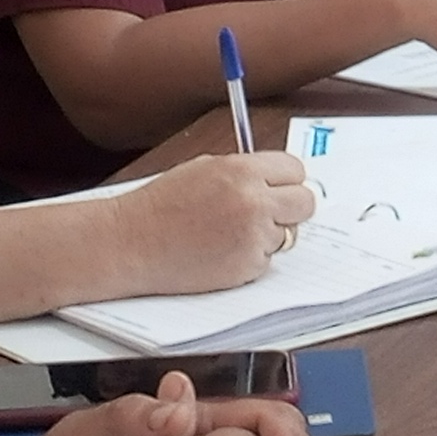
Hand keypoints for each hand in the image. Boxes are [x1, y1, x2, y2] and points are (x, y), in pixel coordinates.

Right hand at [109, 151, 314, 287]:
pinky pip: (267, 260)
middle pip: (305, 203)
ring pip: (286, 234)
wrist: (131, 243)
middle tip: (270, 212)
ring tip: (227, 232)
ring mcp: (253, 237)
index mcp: (243, 170)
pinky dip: (250, 258)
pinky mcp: (247, 267)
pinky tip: (220, 251)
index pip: (296, 169)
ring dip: (266, 235)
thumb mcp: (204, 169)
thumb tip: (276, 178)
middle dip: (291, 207)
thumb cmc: (160, 206)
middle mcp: (254, 202)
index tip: (280, 186)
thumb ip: (244, 171)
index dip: (287, 179)